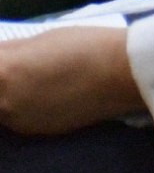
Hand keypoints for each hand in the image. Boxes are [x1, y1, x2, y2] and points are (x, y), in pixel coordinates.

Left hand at [0, 27, 143, 135]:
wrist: (124, 75)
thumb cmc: (85, 46)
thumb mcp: (41, 39)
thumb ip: (10, 52)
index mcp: (2, 73)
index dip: (2, 62)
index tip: (8, 58)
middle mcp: (2, 103)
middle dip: (4, 78)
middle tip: (21, 67)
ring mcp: (18, 122)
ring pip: (2, 107)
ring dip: (9, 94)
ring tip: (34, 79)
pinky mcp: (37, 132)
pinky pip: (19, 117)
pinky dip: (25, 106)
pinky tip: (47, 94)